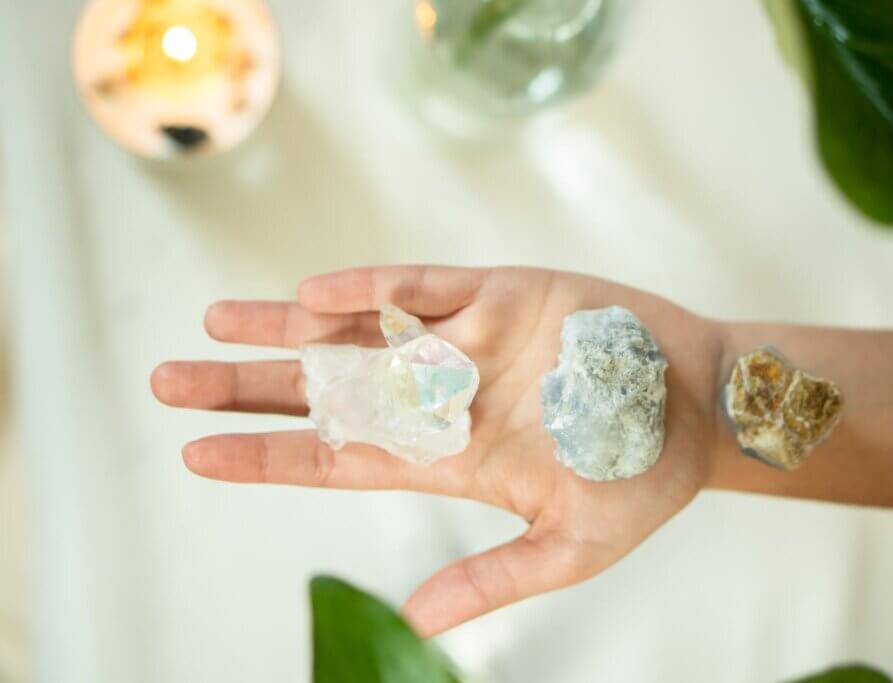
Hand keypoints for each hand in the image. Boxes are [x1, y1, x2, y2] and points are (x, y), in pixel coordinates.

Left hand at [151, 266, 724, 635]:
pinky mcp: (500, 294)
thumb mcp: (571, 545)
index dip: (268, 458)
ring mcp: (468, 341)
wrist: (703, 404)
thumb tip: (414, 621)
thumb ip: (493, 577)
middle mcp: (444, 396)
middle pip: (329, 391)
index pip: (339, 459)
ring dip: (287, 329)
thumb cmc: (642, 477)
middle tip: (168, 385)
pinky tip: (314, 297)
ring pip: (359, 332)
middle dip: (250, 389)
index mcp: (450, 457)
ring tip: (215, 321)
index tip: (196, 455)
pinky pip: (424, 288)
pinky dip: (372, 291)